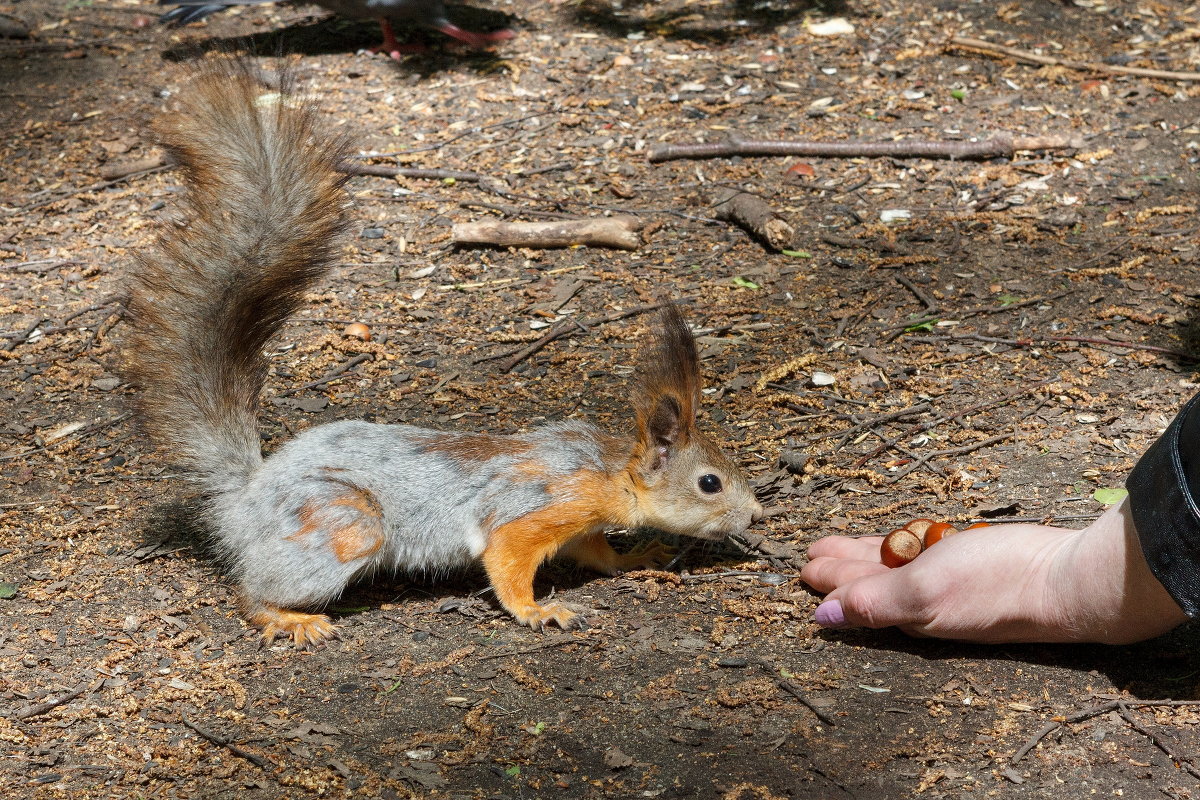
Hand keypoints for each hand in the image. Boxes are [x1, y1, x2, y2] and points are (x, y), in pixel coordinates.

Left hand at [799, 500, 1186, 643]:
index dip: (830, 579)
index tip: (804, 568)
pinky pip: (933, 556)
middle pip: (874, 579)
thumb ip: (873, 603)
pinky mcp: (980, 565)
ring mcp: (956, 583)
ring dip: (869, 555)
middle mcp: (929, 602)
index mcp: (910, 612)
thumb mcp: (925, 592)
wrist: (1075, 578)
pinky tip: (909, 543)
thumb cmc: (999, 583)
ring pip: (902, 566)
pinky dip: (911, 547)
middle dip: (842, 567)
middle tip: (813, 557)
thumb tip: (822, 618)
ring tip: (843, 547)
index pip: (857, 593)